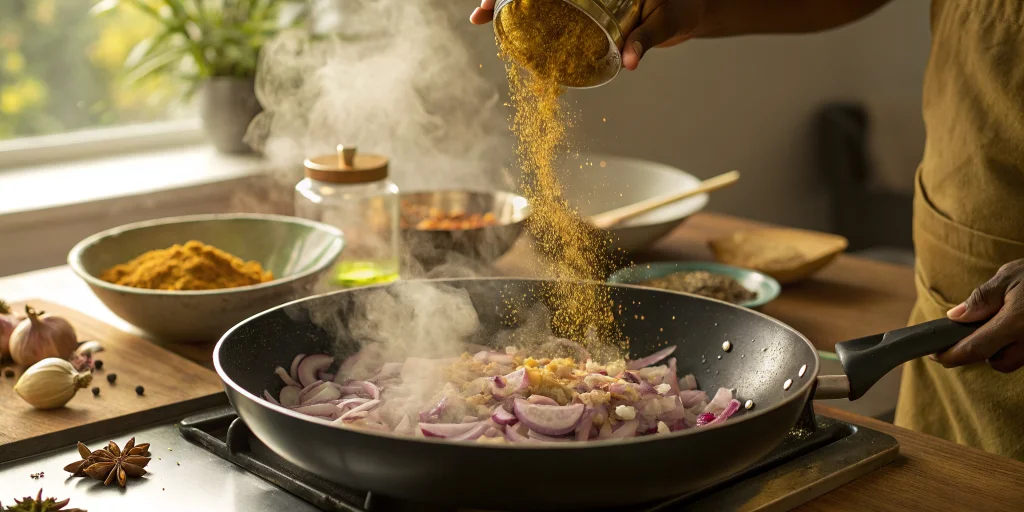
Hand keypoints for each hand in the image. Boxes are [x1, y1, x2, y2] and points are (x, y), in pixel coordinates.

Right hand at [468, 0, 706, 69]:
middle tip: (479, 14)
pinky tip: (504, 28)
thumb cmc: (680, 8)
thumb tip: (629, 62)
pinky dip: (526, 18)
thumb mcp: (664, 20)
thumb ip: (646, 38)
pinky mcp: (584, 7)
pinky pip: (548, 11)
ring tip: (482, 17)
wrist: (690, 8)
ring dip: (506, 4)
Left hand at [934, 259, 1023, 372]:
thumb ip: (982, 298)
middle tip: (985, 326)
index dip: (951, 356)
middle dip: (987, 351)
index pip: (974, 349)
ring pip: (1017, 360)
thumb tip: (956, 316)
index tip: (935, 355)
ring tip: (1013, 319)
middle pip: (999, 363)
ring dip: (1007, 348)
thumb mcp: (1010, 276)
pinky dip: (1021, 343)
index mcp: (1015, 322)